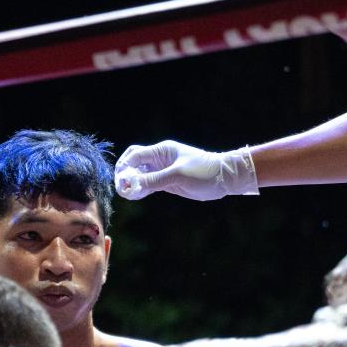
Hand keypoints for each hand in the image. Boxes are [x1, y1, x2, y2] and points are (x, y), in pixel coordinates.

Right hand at [114, 141, 258, 201]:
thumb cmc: (204, 172)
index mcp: (161, 150)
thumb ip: (154, 180)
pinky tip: (135, 196)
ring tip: (127, 194)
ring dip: (131, 183)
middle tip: (122, 188)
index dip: (124, 168)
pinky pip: (148, 184)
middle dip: (124, 174)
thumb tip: (132, 184)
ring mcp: (163, 170)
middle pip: (133, 163)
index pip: (135, 156)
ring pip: (139, 175)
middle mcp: (159, 159)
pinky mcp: (167, 181)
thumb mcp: (178, 176)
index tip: (122, 182)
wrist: (224, 179)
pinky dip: (140, 189)